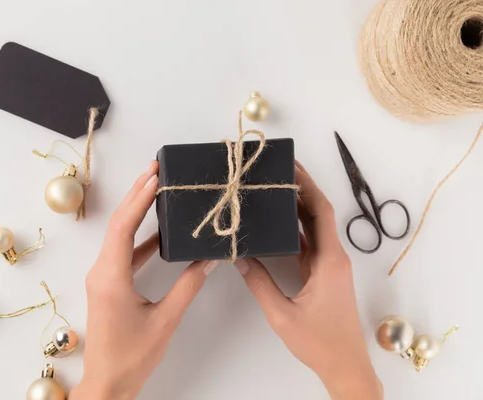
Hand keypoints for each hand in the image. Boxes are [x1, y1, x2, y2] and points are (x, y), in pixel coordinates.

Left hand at [70, 161, 218, 399]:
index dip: (140, 199)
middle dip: (136, 194)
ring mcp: (103, 277)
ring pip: (119, 236)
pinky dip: (139, 238)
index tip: (155, 177)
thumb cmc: (132, 357)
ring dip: (137, 212)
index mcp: (110, 277)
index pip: (124, 227)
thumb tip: (207, 259)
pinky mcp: (108, 284)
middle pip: (118, 224)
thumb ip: (188, 286)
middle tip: (155, 169)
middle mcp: (101, 272)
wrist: (107, 383)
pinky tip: (158, 233)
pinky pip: (123, 253)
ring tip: (156, 189)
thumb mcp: (165, 320)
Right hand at [234, 162, 382, 399]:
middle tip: (278, 171)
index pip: (321, 212)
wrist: (345, 365)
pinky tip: (277, 224)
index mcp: (329, 261)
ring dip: (297, 209)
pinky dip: (295, 231)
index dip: (308, 186)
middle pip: (318, 214)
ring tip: (274, 190)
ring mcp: (330, 266)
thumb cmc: (319, 342)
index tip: (292, 167)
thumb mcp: (282, 314)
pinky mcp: (324, 275)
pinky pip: (309, 245)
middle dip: (301, 190)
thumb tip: (240, 258)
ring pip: (314, 229)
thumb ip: (260, 284)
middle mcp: (333, 258)